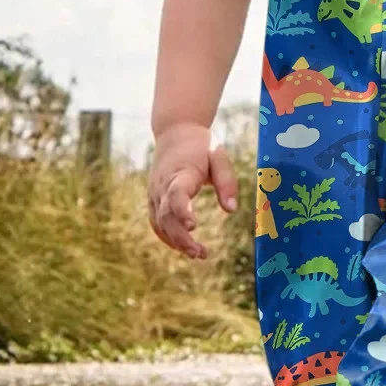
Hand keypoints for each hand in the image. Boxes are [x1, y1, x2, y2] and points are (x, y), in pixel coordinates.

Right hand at [147, 121, 237, 258]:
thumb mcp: (219, 155)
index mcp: (181, 172)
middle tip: (200, 253)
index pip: (177, 193)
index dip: (182, 210)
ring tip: (199, 254)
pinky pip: (157, 222)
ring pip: (160, 222)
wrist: (175, 131)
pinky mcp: (154, 199)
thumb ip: (227, 181)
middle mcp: (163, 185)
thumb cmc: (201, 144)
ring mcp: (155, 193)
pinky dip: (168, 237)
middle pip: (167, 215)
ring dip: (176, 242)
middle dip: (181, 237)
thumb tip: (231, 210)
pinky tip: (184, 247)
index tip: (194, 225)